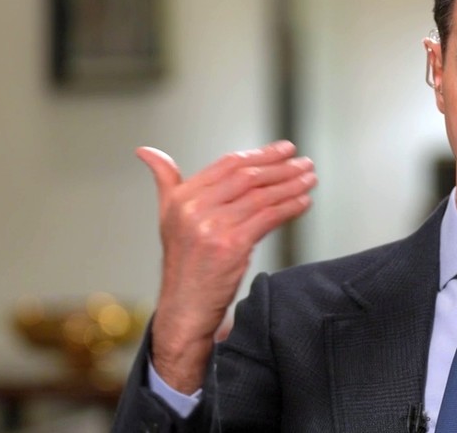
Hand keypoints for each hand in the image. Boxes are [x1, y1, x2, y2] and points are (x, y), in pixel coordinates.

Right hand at [136, 140, 316, 391]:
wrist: (184, 307)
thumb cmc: (183, 262)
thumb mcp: (168, 216)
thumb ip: (165, 181)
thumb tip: (146, 151)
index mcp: (182, 198)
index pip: (228, 164)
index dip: (261, 153)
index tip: (284, 150)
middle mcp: (194, 210)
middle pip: (247, 177)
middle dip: (281, 167)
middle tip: (304, 162)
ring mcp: (213, 228)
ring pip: (261, 197)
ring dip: (291, 186)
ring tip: (309, 178)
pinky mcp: (232, 247)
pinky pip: (268, 219)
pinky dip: (290, 208)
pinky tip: (303, 202)